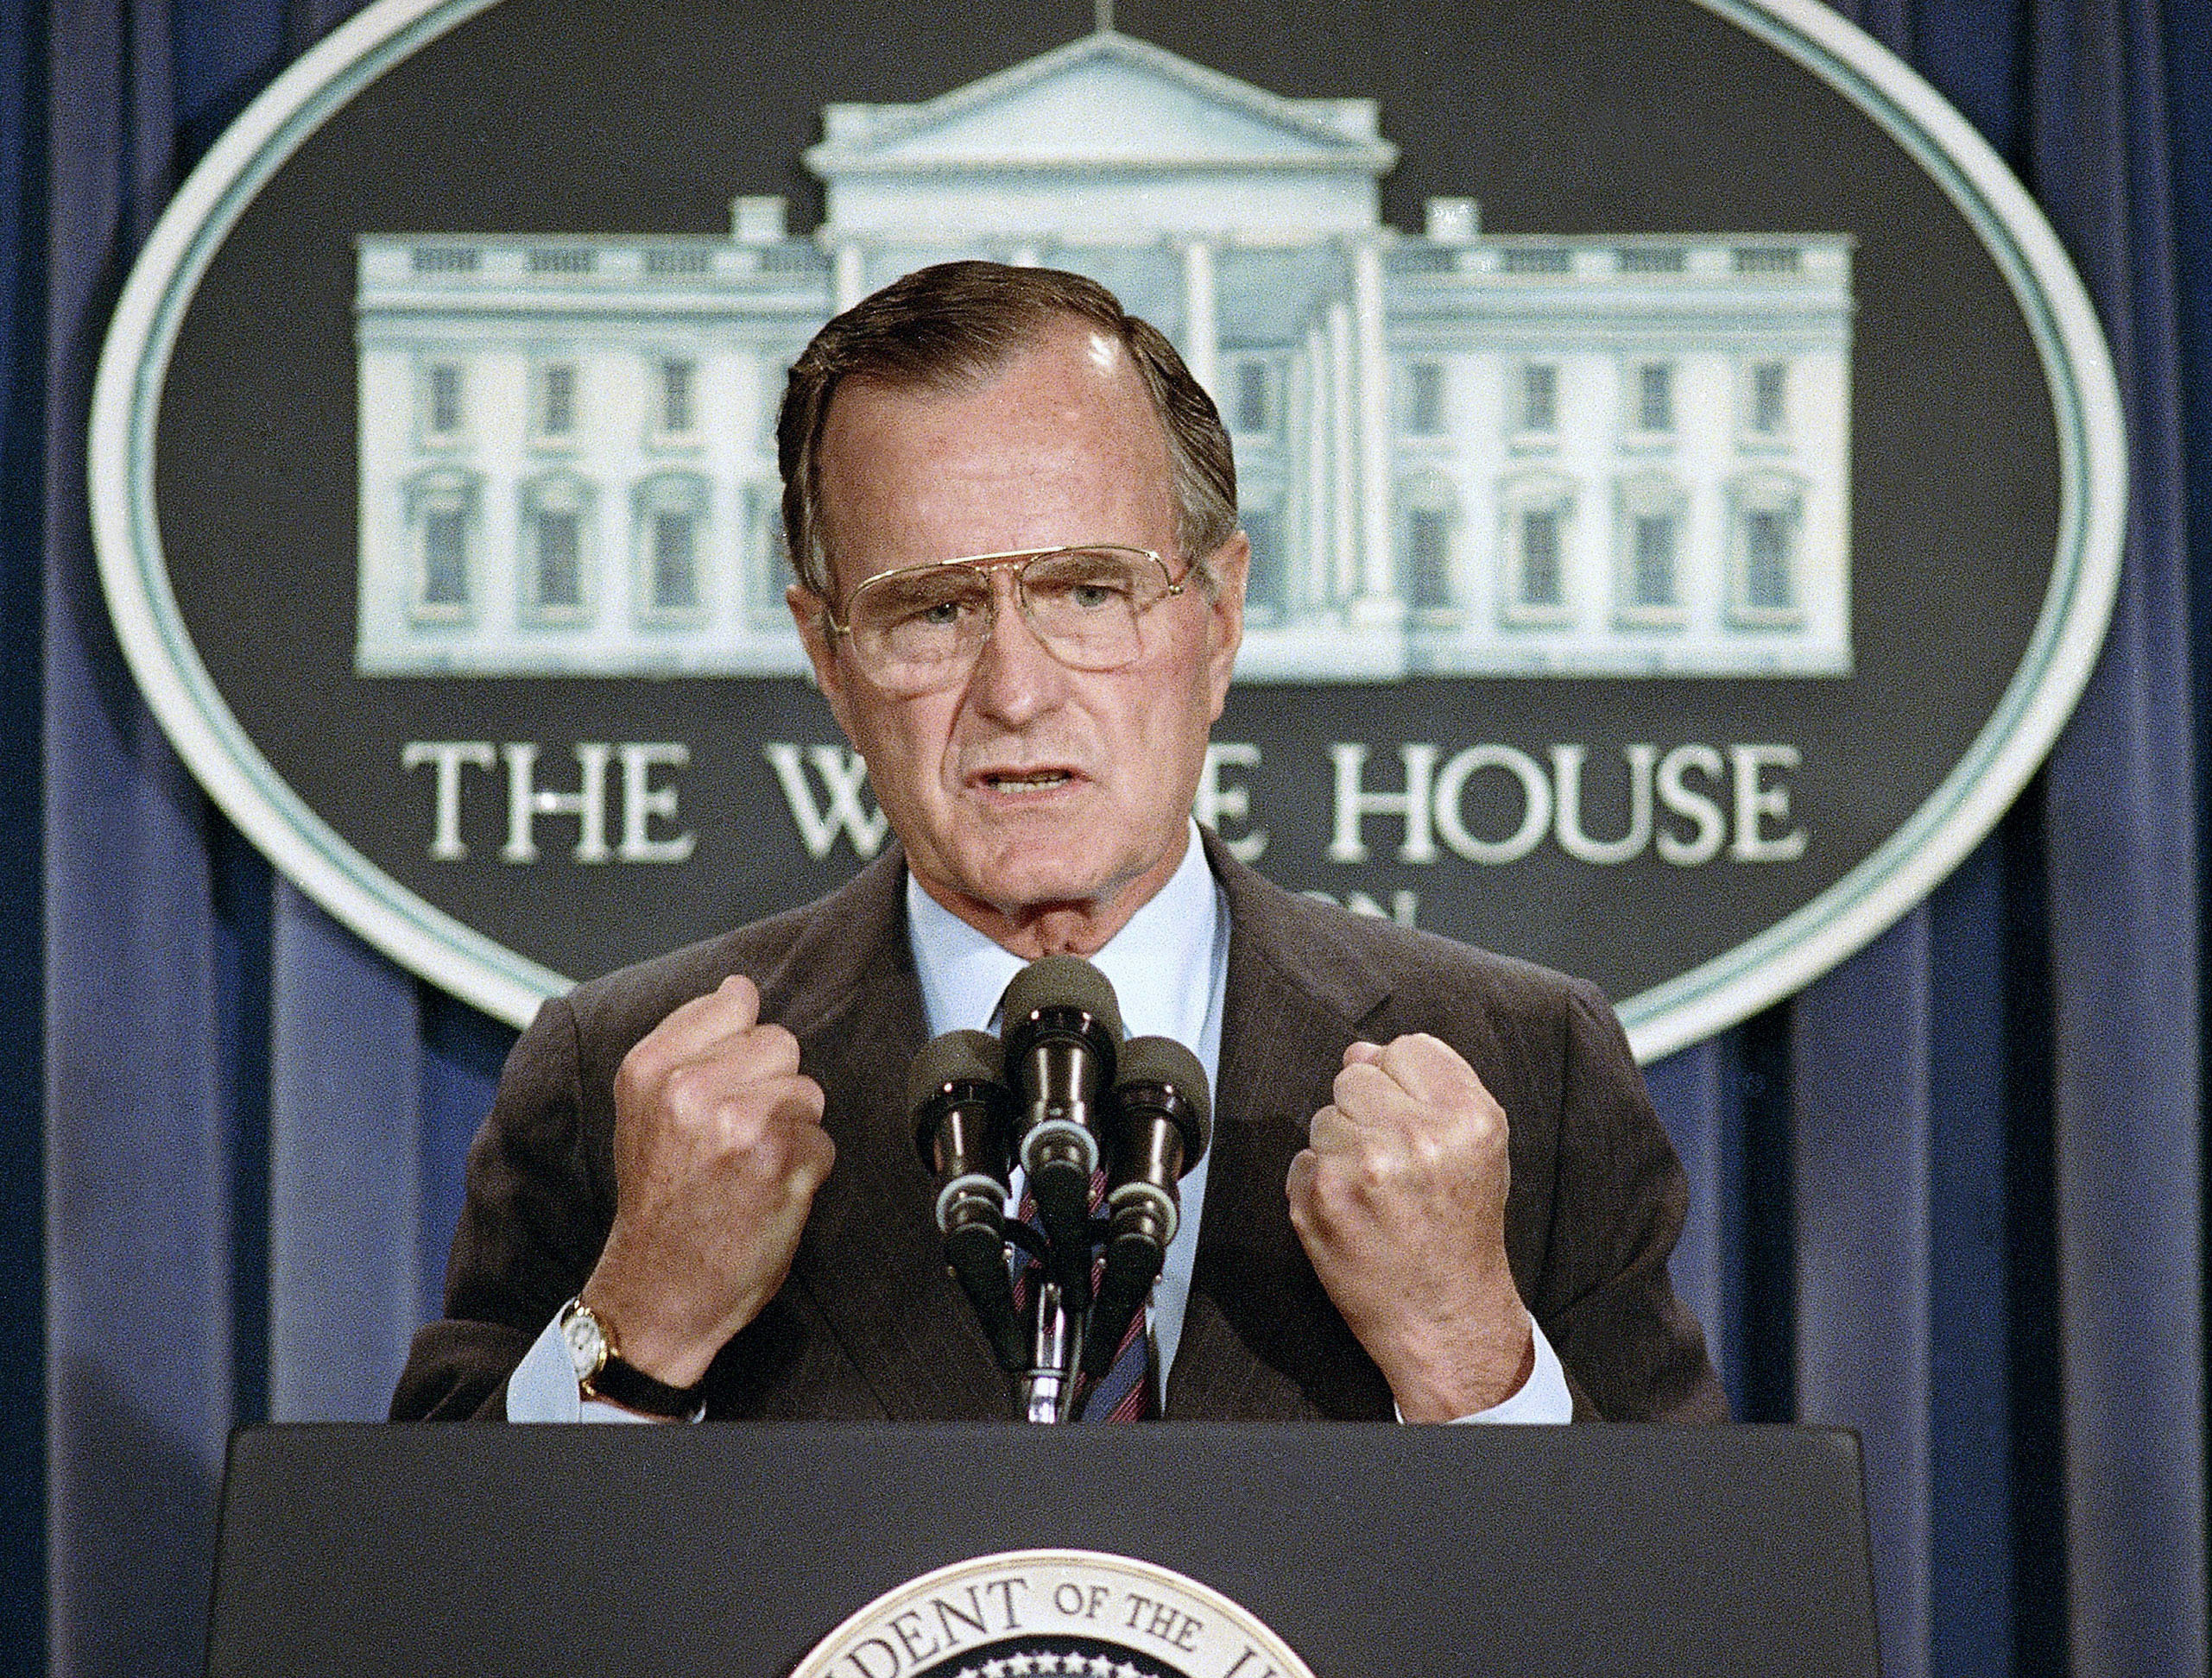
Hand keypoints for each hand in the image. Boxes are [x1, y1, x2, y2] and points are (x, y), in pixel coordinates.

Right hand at [581, 974, 832, 1391]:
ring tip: (748, 1169)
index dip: (741, 1049)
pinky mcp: (782, 1159)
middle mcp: (691, 1088)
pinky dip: (807, 1171)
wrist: (657, 1292)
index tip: (725, 1085)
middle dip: (770, 1088)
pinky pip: (824, 1140)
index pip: (735, 1004)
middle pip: (781, 1044)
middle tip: (734, 1141)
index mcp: (651, 1068)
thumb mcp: (646, 1111)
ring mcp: (739, 1121)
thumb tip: (740, 987)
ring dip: (792, 1130)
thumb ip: (690, 1043)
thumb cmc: (660, 1204)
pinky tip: (768, 1194)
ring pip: (807, 1091)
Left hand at [1286, 1035, 1533, 1419]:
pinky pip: (1302, 1158)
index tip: (1414, 1121)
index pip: (1406, 1049)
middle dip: (1366, 1113)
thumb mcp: (1478, 1148)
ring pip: (1323, 1117)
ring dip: (1340, 1149)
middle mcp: (1417, 1136)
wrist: (1445, 1317)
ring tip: (1376, 1193)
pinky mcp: (1318, 1197)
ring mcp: (1362, 1166)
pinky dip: (1319, 1184)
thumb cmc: (1460, 1227)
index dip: (1403, 1083)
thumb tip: (1360, 1051)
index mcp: (1467, 1117)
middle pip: (1355, 1077)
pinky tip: (1353, 1215)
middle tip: (1392, 1165)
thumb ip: (1431, 1086)